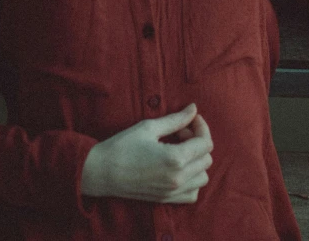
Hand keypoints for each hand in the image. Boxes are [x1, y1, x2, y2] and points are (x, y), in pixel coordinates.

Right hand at [81, 103, 212, 203]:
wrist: (102, 172)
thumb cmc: (122, 146)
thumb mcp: (149, 127)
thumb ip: (176, 120)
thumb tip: (193, 109)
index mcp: (176, 159)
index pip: (205, 143)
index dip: (201, 127)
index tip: (191, 119)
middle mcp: (179, 178)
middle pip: (207, 159)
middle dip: (198, 141)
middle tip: (179, 133)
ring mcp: (173, 192)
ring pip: (203, 177)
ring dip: (197, 161)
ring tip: (179, 150)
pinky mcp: (167, 199)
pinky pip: (193, 193)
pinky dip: (192, 180)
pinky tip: (178, 168)